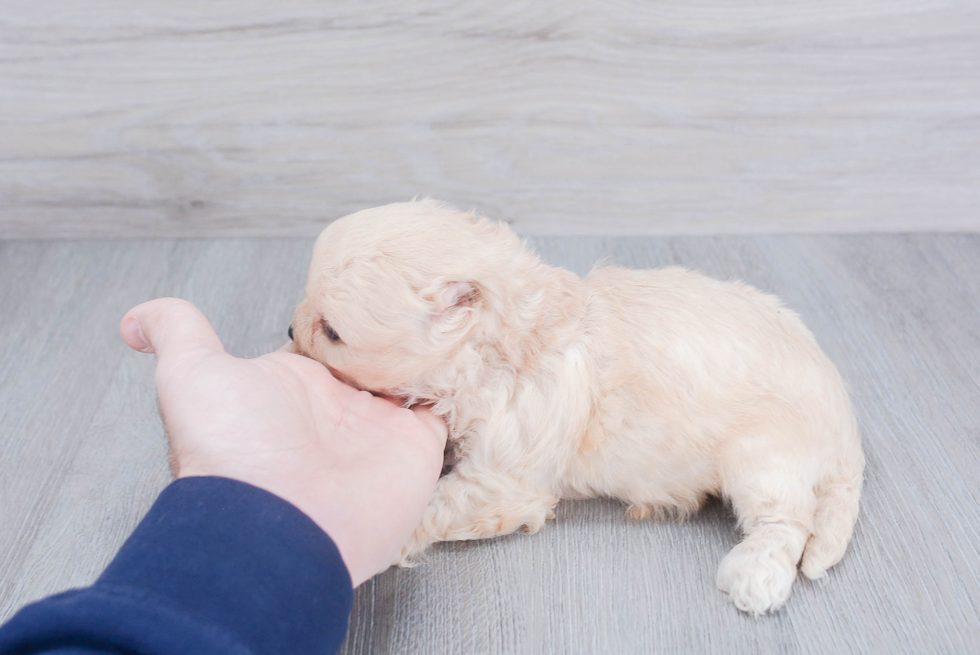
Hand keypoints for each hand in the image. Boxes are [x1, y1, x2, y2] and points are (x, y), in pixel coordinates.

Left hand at [119, 298, 446, 585]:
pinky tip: (467, 349)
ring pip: (414, 378)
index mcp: (295, 385)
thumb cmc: (232, 449)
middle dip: (395, 329)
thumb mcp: (192, 375)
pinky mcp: (418, 447)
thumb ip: (178, 334)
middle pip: (375, 357)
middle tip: (419, 291)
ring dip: (431, 350)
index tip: (366, 283)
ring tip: (453, 309)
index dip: (346, 313)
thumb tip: (135, 320)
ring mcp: (381, 429)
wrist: (279, 523)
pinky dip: (458, 383)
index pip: (329, 340)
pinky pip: (447, 407)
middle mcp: (339, 408)